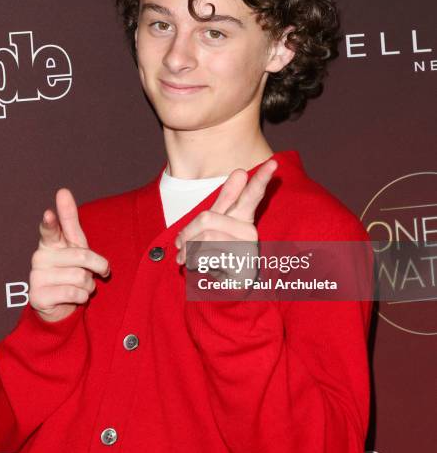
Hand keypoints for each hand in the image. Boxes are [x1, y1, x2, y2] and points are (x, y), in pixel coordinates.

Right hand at [29, 188, 109, 322]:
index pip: (50, 229)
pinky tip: (75, 297)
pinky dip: (82, 297)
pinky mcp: (38, 297)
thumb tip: (63, 190)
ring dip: (88, 284)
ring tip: (80, 285)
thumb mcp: (75, 243)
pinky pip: (73, 294)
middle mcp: (40, 257)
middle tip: (96, 272)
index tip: (49, 213)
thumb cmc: (71, 268)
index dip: (50, 222)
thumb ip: (70, 219)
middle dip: (97, 266)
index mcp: (50, 241)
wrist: (61, 303)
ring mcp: (36, 277)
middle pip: (81, 257)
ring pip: (79, 277)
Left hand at [174, 159, 276, 283]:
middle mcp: (249, 231)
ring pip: (205, 238)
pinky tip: (196, 267)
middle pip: (207, 218)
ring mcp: (247, 250)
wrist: (221, 290)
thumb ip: (226, 198)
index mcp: (244, 217)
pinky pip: (206, 257)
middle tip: (179, 244)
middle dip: (187, 232)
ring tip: (187, 258)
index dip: (262, 179)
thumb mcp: (219, 223)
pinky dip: (194, 262)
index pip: (253, 195)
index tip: (273, 161)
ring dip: (188, 250)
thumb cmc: (219, 252)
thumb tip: (241, 170)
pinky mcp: (240, 268)